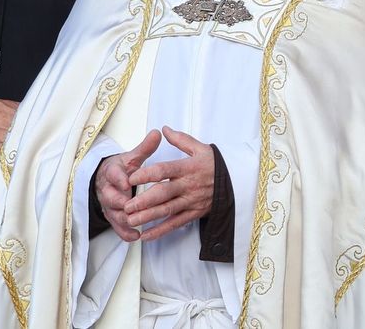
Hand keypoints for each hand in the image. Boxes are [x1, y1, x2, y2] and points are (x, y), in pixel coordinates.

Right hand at [94, 129, 162, 241]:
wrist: (107, 181)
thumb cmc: (123, 169)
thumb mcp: (133, 157)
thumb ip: (145, 148)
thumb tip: (158, 133)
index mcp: (112, 172)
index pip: (113, 174)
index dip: (119, 178)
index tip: (127, 182)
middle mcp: (108, 190)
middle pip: (110, 197)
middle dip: (120, 202)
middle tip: (131, 205)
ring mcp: (109, 205)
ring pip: (113, 213)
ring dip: (123, 219)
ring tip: (135, 223)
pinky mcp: (112, 217)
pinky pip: (116, 227)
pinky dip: (125, 232)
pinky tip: (136, 235)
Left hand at [123, 127, 216, 242]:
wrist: (238, 181)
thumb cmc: (216, 164)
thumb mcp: (201, 148)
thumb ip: (181, 140)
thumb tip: (164, 129)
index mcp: (188, 167)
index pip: (165, 170)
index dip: (147, 174)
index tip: (131, 177)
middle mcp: (188, 185)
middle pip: (163, 193)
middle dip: (144, 201)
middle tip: (127, 206)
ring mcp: (191, 201)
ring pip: (167, 211)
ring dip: (148, 217)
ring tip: (130, 221)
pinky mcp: (194, 213)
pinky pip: (176, 224)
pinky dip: (160, 231)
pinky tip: (145, 235)